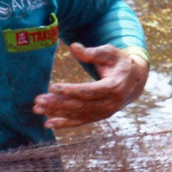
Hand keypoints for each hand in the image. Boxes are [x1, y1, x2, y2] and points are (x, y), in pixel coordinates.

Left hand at [33, 44, 149, 129]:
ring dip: (56, 113)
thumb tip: (74, 47)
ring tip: (38, 109)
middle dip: (58, 104)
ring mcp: (104, 113)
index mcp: (113, 87)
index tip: (53, 87)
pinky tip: (49, 124)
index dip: (71, 91)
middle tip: (38, 100)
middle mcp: (109, 104)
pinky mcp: (99, 117)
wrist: (134, 82)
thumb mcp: (110, 53)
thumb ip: (92, 52)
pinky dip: (64, 123)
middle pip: (80, 106)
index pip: (89, 91)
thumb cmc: (119, 63)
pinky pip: (80, 122)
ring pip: (78, 115)